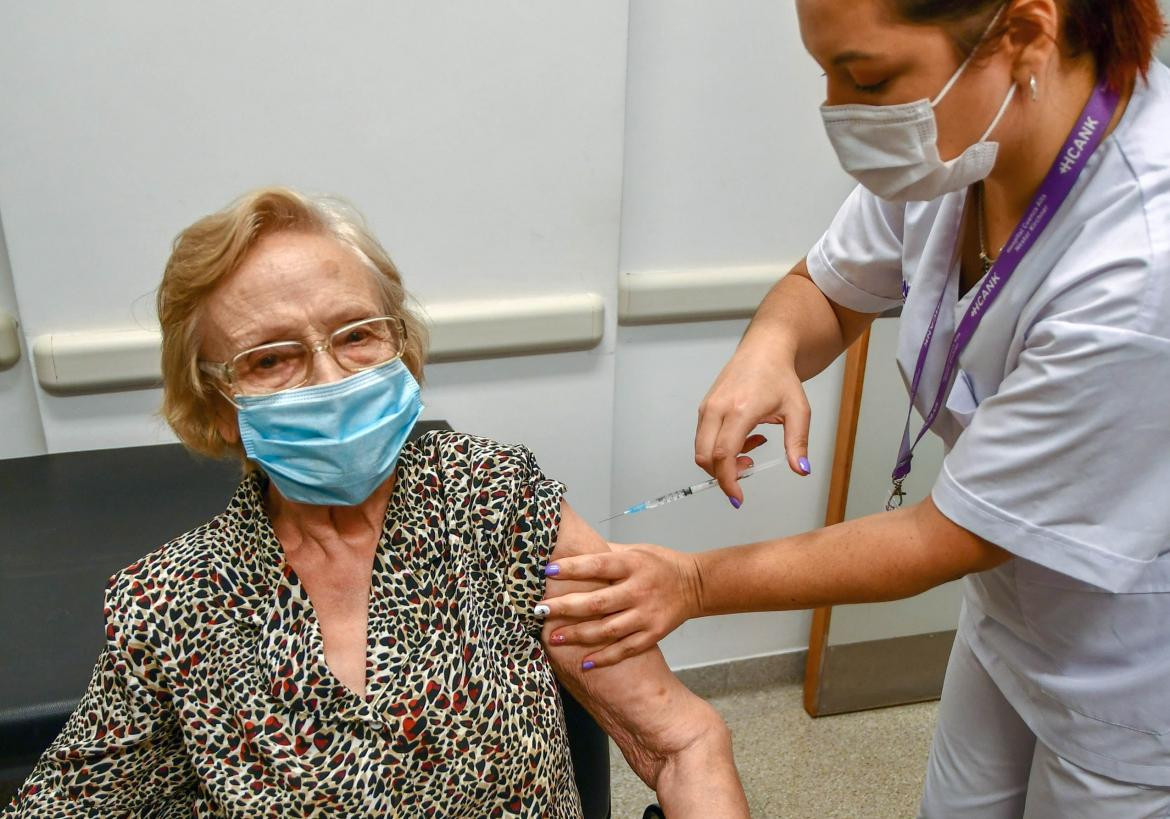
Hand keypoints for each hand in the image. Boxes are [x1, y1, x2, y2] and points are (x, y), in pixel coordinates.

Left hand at [539, 542, 701, 667]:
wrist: (696, 584)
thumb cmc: (659, 563)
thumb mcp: (635, 549)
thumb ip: (606, 553)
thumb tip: (571, 547)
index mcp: (633, 564)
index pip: (597, 566)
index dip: (572, 568)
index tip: (548, 571)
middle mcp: (639, 590)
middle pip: (598, 603)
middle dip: (566, 607)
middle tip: (540, 610)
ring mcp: (647, 615)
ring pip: (608, 630)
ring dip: (578, 635)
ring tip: (553, 637)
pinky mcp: (654, 634)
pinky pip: (625, 649)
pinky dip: (605, 657)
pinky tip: (584, 661)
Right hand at [695, 347, 812, 504]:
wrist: (765, 349)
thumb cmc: (780, 376)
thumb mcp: (798, 410)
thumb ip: (798, 443)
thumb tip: (801, 469)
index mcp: (740, 410)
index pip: (723, 455)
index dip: (728, 481)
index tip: (738, 497)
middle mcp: (718, 408)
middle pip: (705, 456)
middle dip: (723, 475)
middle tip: (748, 471)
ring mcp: (708, 407)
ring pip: (702, 449)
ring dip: (723, 460)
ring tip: (752, 448)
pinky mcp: (705, 407)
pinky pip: (704, 438)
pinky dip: (719, 448)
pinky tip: (744, 438)